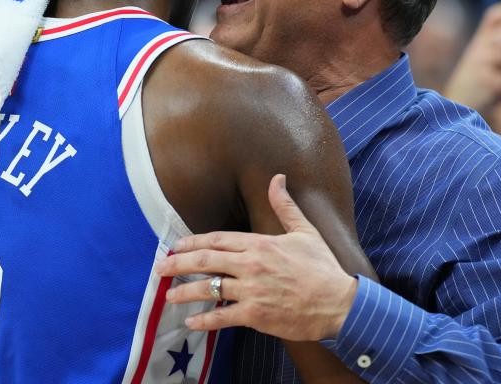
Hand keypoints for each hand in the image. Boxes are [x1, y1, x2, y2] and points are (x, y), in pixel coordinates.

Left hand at [156, 174, 357, 340]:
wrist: (339, 303)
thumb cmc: (322, 268)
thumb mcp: (304, 231)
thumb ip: (285, 206)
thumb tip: (277, 178)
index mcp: (260, 244)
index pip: (218, 239)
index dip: (193, 242)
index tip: (177, 245)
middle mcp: (251, 265)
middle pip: (206, 261)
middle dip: (179, 264)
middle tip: (160, 268)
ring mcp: (252, 291)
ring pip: (209, 289)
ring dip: (185, 292)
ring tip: (168, 295)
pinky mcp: (256, 315)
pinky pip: (223, 317)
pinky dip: (205, 321)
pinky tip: (192, 323)